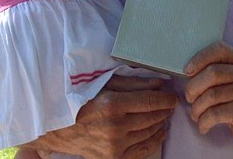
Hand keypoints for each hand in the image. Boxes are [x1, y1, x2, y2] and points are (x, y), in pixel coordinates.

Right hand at [28, 75, 176, 157]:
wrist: (59, 126)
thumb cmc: (81, 98)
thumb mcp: (105, 83)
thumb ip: (134, 82)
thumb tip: (160, 83)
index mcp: (113, 104)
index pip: (151, 102)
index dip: (167, 99)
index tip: (173, 96)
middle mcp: (116, 127)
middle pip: (153, 117)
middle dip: (165, 109)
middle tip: (169, 103)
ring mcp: (115, 145)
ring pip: (149, 132)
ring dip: (161, 123)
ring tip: (164, 114)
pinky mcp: (114, 157)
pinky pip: (143, 149)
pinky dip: (155, 140)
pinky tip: (160, 131)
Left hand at [184, 42, 232, 153]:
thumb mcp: (231, 82)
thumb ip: (215, 73)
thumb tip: (187, 73)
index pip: (219, 49)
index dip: (199, 58)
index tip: (187, 71)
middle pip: (212, 73)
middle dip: (193, 87)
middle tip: (189, 98)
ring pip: (211, 95)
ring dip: (196, 108)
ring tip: (195, 114)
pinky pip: (215, 113)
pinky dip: (204, 121)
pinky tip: (203, 126)